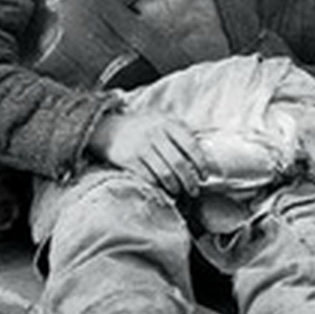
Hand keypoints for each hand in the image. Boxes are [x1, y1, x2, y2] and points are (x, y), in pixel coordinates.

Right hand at [88, 109, 208, 195]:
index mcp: (168, 124)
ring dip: (175, 186)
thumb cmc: (142, 128)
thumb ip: (181, 132)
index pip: (191, 145)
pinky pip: (148, 177)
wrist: (108, 128)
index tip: (204, 176)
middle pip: (179, 162)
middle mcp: (155, 134)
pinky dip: (157, 186)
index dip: (201, 163)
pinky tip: (162, 190)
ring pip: (165, 173)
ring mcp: (141, 146)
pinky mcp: (128, 159)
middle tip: (194, 190)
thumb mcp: (162, 122)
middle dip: (190, 180)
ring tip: (179, 191)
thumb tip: (205, 148)